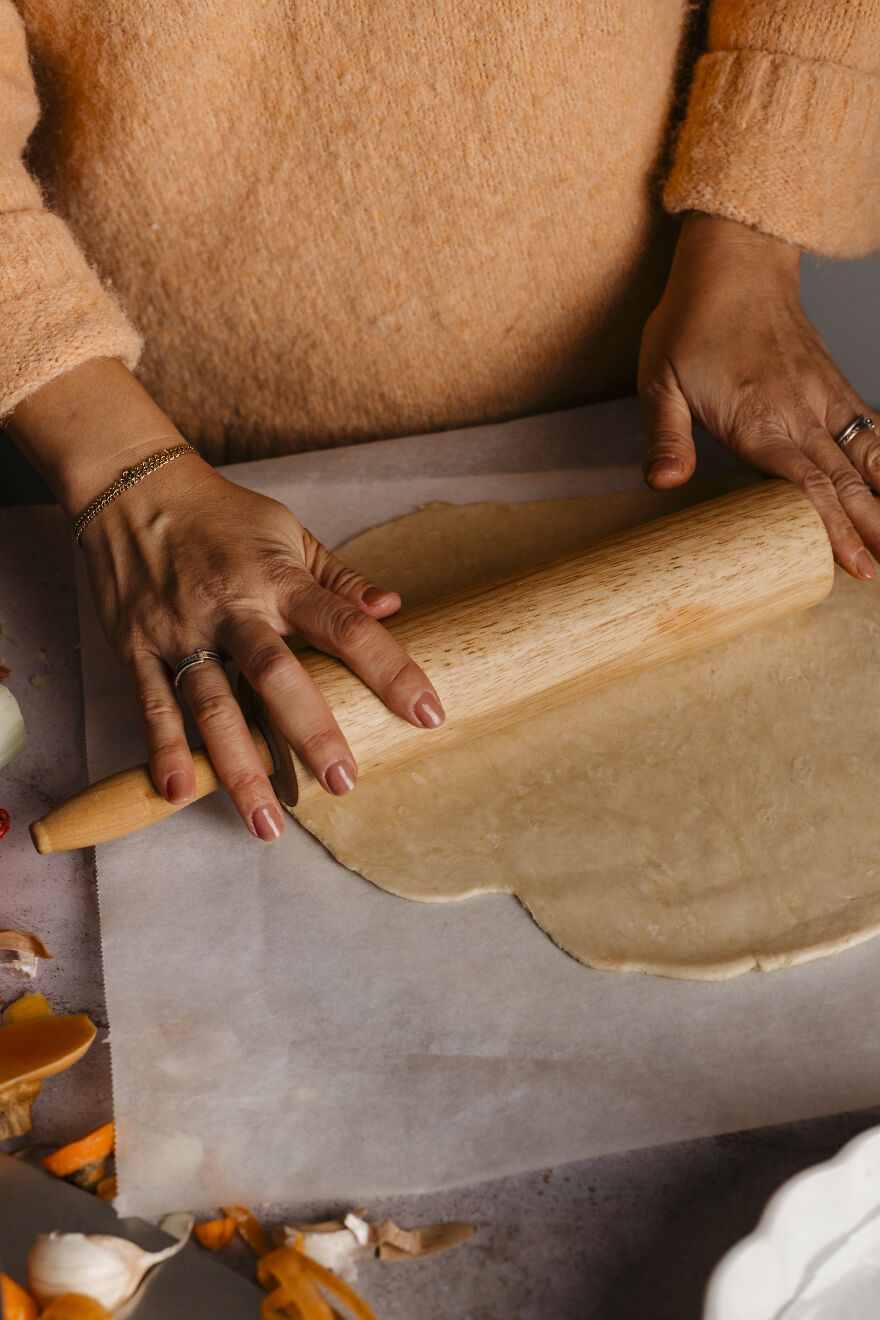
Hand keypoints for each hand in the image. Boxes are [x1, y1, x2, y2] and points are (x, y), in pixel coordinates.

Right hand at [80, 456, 444, 839]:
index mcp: (278, 580)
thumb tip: (394, 606)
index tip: (428, 712)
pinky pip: (152, 704)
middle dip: (311, 731)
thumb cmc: (222, 515)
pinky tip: (178, 791)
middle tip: (343, 781)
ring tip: (266, 823)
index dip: (390, 669)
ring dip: (239, 767)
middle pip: (276, 675)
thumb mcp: (289, 534)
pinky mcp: (136, 647)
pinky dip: (163, 749)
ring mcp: (181, 630)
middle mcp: (232, 608)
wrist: (131, 487)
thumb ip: (339, 579)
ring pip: (212, 705)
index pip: (346, 627)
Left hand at [638, 212, 879, 578]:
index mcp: (759, 421)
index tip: (852, 562)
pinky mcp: (832, 384)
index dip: (831, 528)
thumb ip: (666, 436)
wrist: (734, 260)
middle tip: (878, 571)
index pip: (806, 485)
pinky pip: (871, 426)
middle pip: (844, 481)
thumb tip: (663, 482)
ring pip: (866, 457)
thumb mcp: (658, 381)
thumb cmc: (691, 322)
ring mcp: (823, 397)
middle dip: (868, 528)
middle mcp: (801, 412)